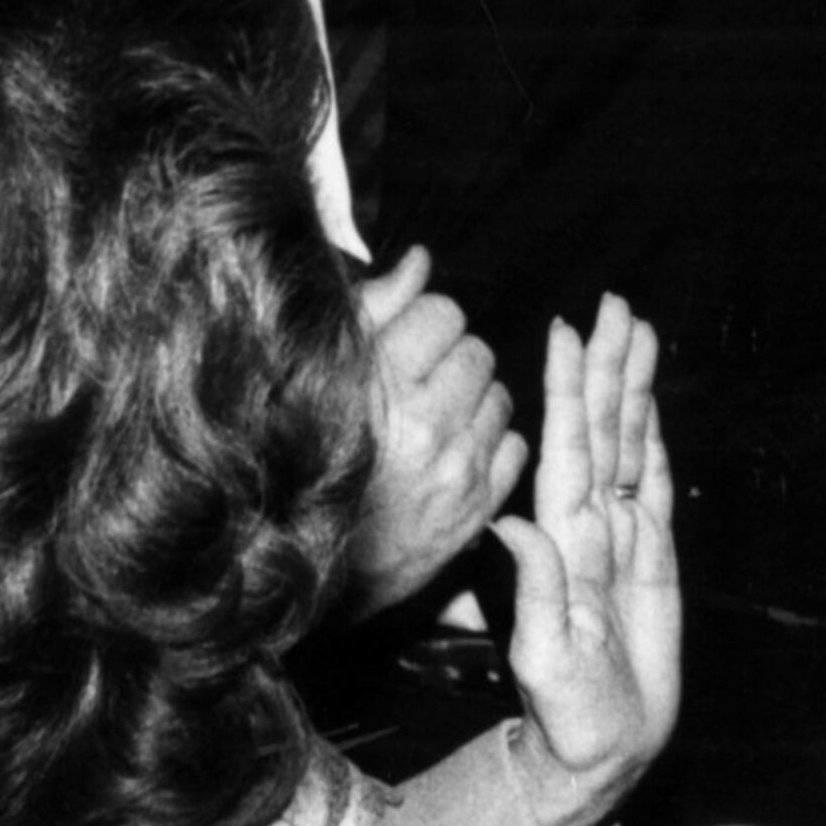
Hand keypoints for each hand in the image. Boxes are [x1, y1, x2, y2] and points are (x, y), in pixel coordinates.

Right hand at [340, 245, 526, 619]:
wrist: (312, 566)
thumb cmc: (311, 456)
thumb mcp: (328, 374)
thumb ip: (378, 308)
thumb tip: (422, 259)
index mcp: (382, 386)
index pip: (443, 313)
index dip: (425, 322)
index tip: (408, 344)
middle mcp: (426, 426)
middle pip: (477, 351)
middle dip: (453, 358)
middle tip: (421, 383)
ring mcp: (457, 469)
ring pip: (500, 395)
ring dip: (474, 399)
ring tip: (437, 417)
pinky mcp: (477, 507)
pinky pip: (514, 444)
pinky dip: (491, 443)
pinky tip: (456, 450)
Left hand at [493, 297, 676, 825]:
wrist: (602, 751)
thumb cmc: (569, 714)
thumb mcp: (546, 657)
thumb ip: (538, 593)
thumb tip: (514, 529)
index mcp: (564, 540)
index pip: (564, 448)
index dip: (566, 390)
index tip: (567, 334)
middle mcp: (590, 525)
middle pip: (600, 429)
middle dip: (606, 365)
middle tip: (614, 305)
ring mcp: (621, 535)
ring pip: (626, 443)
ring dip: (631, 386)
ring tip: (637, 329)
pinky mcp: (651, 554)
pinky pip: (652, 481)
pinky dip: (653, 434)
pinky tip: (650, 398)